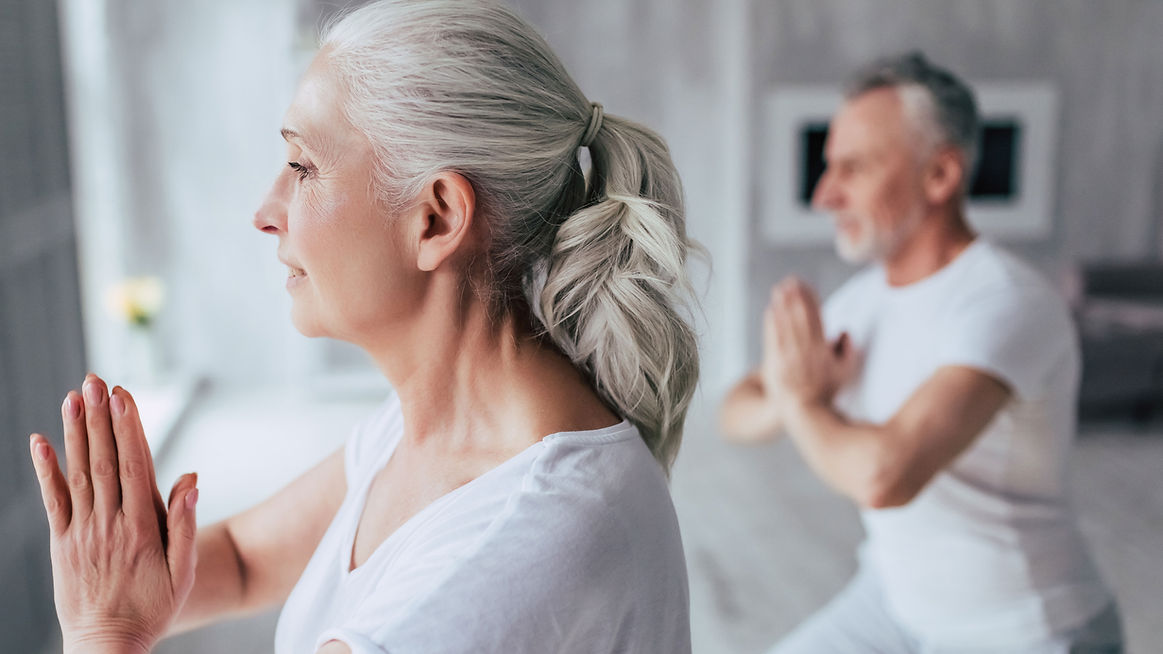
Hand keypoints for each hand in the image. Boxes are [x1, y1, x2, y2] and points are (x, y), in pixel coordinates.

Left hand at [28, 374, 198, 653]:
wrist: (107, 646)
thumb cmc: (153, 608)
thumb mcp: (183, 571)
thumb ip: (185, 523)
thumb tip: (190, 478)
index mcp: (141, 527)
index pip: (135, 465)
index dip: (128, 428)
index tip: (124, 395)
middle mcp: (108, 524)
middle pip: (104, 460)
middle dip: (100, 418)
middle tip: (95, 381)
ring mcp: (81, 533)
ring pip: (78, 474)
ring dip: (75, 433)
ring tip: (73, 398)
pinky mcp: (62, 544)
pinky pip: (53, 501)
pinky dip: (46, 470)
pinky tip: (40, 442)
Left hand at [760, 278, 859, 408]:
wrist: (802, 411)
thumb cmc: (824, 391)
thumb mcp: (845, 373)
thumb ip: (848, 351)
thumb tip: (844, 331)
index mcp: (824, 351)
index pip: (817, 318)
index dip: (811, 299)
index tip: (805, 284)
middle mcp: (807, 352)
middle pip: (801, 318)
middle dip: (796, 297)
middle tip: (790, 281)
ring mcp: (790, 358)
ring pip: (787, 325)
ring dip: (783, 305)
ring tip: (780, 289)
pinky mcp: (774, 364)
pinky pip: (773, 339)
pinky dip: (772, 323)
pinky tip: (770, 310)